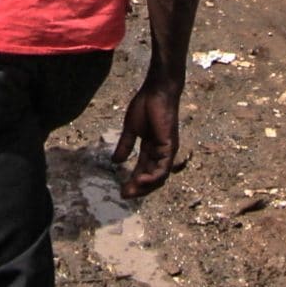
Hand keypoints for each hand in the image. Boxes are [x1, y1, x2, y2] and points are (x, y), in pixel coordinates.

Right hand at [111, 72, 182, 197]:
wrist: (157, 91)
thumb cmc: (146, 106)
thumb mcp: (131, 129)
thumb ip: (125, 145)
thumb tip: (115, 162)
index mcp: (152, 149)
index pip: (143, 171)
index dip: (133, 182)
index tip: (121, 191)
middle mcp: (161, 153)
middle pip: (152, 178)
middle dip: (138, 188)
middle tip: (124, 195)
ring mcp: (167, 151)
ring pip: (159, 178)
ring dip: (145, 187)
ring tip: (131, 191)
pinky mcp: (169, 147)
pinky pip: (163, 168)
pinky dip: (153, 178)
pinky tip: (140, 180)